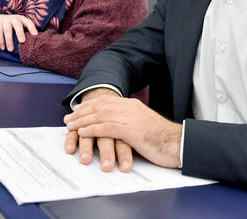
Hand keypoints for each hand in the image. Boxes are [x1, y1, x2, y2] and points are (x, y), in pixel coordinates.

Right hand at [0, 14, 37, 51]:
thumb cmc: (12, 25)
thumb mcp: (19, 25)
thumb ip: (25, 31)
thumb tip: (34, 43)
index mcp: (21, 19)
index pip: (28, 22)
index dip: (32, 28)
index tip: (35, 35)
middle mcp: (14, 19)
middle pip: (17, 25)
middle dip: (20, 33)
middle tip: (22, 41)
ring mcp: (5, 20)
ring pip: (7, 29)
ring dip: (9, 40)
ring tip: (11, 49)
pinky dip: (0, 40)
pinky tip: (2, 47)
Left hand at [64, 89, 181, 171]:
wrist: (178, 143)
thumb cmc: (162, 139)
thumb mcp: (143, 125)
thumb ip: (130, 122)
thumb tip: (117, 126)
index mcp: (132, 105)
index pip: (105, 101)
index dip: (88, 106)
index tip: (76, 111)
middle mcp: (130, 108)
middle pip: (99, 106)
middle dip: (81, 112)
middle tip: (68, 118)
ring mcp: (131, 118)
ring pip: (100, 115)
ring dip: (82, 120)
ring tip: (71, 126)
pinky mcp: (132, 131)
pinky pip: (107, 128)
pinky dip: (92, 129)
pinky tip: (83, 132)